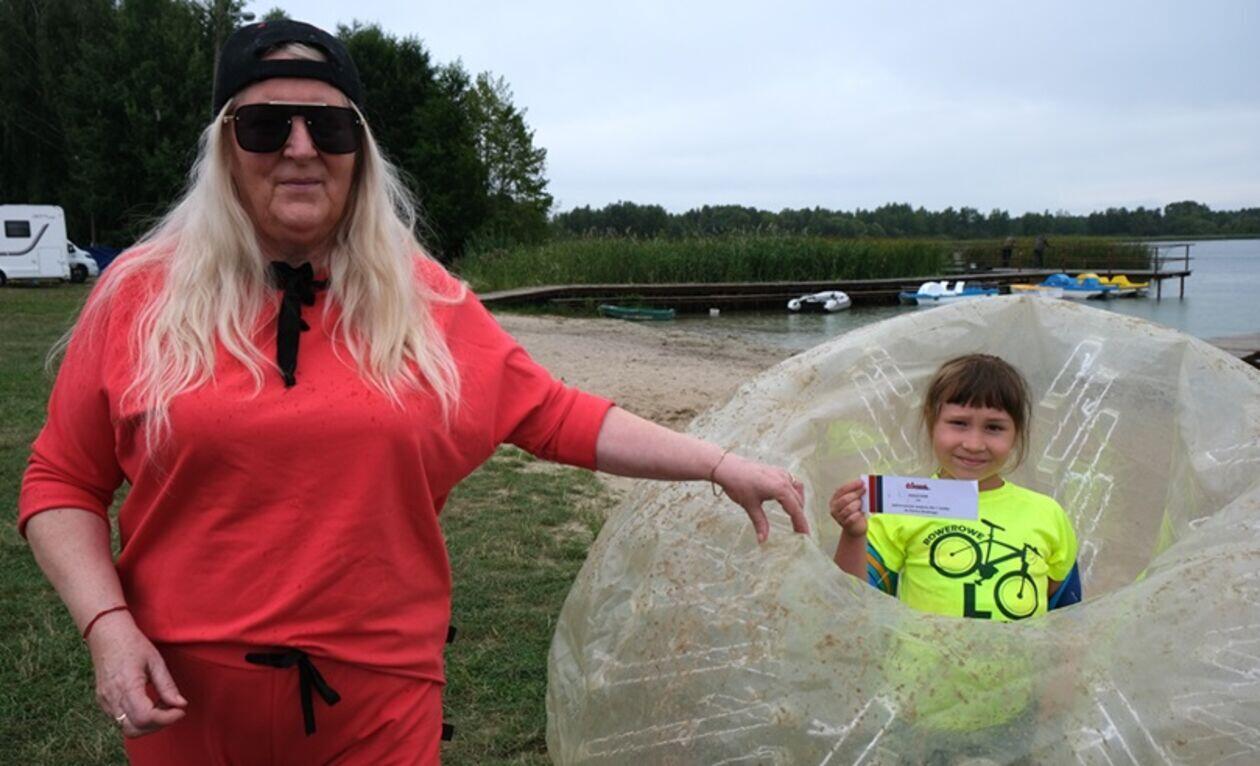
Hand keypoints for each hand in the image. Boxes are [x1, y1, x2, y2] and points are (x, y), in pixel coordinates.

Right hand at [86, 611, 186, 737]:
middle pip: (135, 729)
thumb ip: (167, 685)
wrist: (107, 634)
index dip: (166, 719)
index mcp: (126, 686)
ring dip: (148, 723)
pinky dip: (137, 719)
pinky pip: (120, 720)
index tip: (181, 711)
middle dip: (158, 725)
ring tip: (162, 705)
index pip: (145, 717)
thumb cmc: (133, 644)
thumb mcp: (156, 661)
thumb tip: (181, 704)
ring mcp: (104, 702)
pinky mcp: (103, 702)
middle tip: (173, 710)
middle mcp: (112, 698)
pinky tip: (149, 703)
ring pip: (127, 728)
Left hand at [712, 453, 809, 542]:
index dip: (801, 524)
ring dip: (798, 503)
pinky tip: (788, 499)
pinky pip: (792, 481)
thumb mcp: (750, 506)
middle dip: (800, 516)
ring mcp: (781, 473)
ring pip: (798, 490)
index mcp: (780, 489)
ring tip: (795, 517)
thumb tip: (763, 540)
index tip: (806, 536)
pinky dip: (794, 492)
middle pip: (799, 501)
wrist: (727, 467)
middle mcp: (784, 479)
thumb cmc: (737, 485)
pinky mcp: (776, 470)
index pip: (796, 510)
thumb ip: (760, 523)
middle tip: (798, 532)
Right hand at [829, 479, 866, 536]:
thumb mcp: (855, 501)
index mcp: (835, 499)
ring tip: (861, 504)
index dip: (852, 485)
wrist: (855, 528)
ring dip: (857, 504)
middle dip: (855, 493)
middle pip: (844, 499)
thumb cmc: (855, 511)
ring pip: (848, 509)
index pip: (842, 490)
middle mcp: (834, 508)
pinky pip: (851, 519)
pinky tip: (861, 513)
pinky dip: (858, 515)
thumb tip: (864, 484)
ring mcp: (838, 517)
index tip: (861, 482)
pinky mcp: (844, 525)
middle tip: (865, 490)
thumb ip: (856, 493)